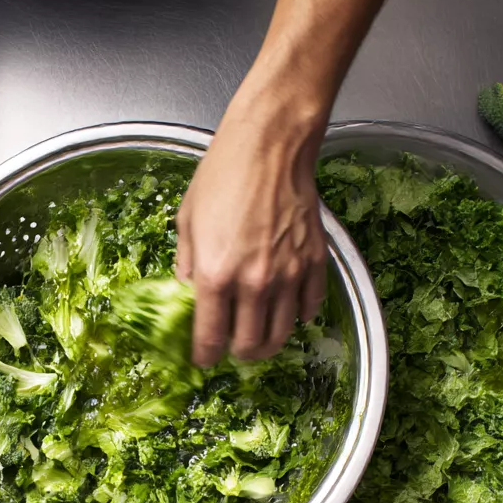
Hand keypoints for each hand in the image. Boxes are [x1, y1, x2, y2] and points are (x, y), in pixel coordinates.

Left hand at [177, 99, 328, 366]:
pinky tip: (288, 310)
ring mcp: (289, 275)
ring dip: (268, 342)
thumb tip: (189, 293)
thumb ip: (188, 265)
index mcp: (217, 276)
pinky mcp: (314, 262)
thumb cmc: (223, 174)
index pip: (210, 339)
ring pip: (282, 335)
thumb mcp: (188, 221)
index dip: (204, 356)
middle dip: (237, 353)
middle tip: (231, 346)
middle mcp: (254, 283)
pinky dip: (298, 316)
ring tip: (258, 336)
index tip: (203, 358)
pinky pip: (310, 307)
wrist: (269, 145)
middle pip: (251, 345)